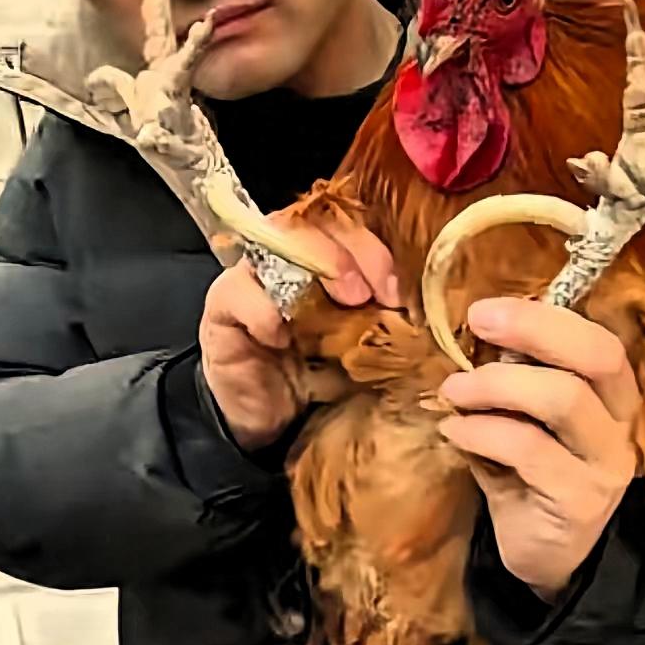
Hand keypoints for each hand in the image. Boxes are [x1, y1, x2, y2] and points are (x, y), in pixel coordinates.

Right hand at [200, 217, 398, 450]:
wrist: (271, 423)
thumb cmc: (321, 377)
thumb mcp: (364, 343)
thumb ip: (385, 318)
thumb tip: (422, 309)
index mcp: (324, 260)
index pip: (345, 224)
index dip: (372, 249)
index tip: (394, 291)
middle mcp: (285, 257)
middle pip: (311, 221)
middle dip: (347, 251)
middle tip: (366, 294)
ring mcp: (250, 277)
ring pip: (276, 242)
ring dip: (314, 267)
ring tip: (341, 306)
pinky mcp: (222, 307)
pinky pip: (238, 291)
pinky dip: (265, 311)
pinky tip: (283, 339)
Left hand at [438, 299, 638, 598]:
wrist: (547, 556)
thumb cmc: (529, 475)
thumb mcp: (524, 419)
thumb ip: (516, 377)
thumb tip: (477, 331)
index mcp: (611, 393)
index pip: (599, 340)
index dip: (545, 317)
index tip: (485, 309)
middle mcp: (621, 423)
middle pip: (597, 358)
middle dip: (533, 330)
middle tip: (475, 324)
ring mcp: (606, 464)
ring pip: (563, 399)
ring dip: (496, 385)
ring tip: (453, 391)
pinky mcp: (580, 501)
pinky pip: (528, 450)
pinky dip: (482, 433)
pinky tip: (455, 434)